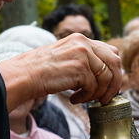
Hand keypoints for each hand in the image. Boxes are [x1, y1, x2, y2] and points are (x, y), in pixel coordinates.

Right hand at [0, 34, 120, 111]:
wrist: (24, 75)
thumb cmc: (41, 70)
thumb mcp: (65, 56)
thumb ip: (84, 59)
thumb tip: (104, 75)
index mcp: (81, 39)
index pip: (111, 51)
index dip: (114, 70)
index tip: (109, 84)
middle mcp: (84, 43)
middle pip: (115, 62)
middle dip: (114, 83)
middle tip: (106, 97)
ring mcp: (83, 55)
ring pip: (106, 78)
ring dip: (97, 93)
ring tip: (83, 99)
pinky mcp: (80, 69)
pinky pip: (93, 87)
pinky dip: (86, 98)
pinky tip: (73, 99)